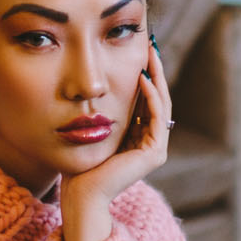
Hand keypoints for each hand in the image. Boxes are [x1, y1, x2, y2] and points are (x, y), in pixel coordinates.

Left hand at [58, 39, 171, 240]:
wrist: (81, 195)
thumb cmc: (79, 166)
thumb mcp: (92, 130)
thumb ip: (102, 111)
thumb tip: (97, 84)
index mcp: (137, 138)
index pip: (145, 99)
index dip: (144, 74)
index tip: (137, 50)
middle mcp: (150, 143)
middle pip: (157, 98)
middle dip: (153, 71)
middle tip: (149, 45)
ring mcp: (155, 149)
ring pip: (161, 104)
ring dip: (156, 77)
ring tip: (149, 55)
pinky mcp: (154, 153)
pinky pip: (157, 118)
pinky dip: (152, 97)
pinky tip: (142, 78)